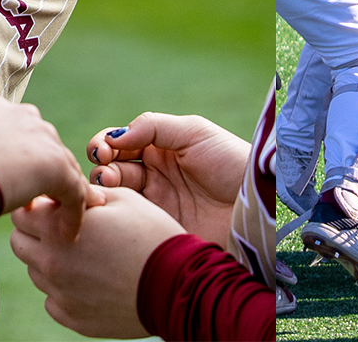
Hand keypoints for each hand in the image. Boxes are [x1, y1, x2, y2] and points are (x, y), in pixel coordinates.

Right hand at [0, 95, 88, 237]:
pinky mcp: (55, 167)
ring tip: (59, 221)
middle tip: (41, 201)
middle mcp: (21, 115)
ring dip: (62, 193)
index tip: (15, 180)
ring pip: (63, 166)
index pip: (18, 131)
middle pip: (45, 144)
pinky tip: (68, 235)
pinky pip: (74, 192)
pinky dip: (74, 214)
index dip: (19, 157)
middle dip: (43, 170)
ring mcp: (41, 138)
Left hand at [11, 187, 182, 339]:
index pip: (22, 211)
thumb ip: (82, 194)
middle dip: (37, 232)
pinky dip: (65, 289)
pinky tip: (92, 280)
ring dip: (51, 260)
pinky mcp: (72, 318)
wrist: (177, 284)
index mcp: (58, 228)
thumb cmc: (152, 234)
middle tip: (68, 229)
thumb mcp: (122, 199)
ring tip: (86, 256)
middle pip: (21, 243)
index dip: (39, 205)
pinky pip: (53, 300)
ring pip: (36, 272)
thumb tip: (63, 193)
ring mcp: (60, 294)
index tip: (57, 205)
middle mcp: (50, 263)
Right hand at [85, 112, 246, 248]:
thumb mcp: (194, 132)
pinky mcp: (158, 230)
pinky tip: (116, 211)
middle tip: (108, 177)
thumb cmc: (230, 161)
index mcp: (159, 148)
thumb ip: (153, 127)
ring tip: (112, 191)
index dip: (105, 144)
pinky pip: (128, 223)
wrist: (255, 204)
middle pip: (111, 170)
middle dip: (102, 169)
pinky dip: (115, 216)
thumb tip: (115, 137)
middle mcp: (153, 175)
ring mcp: (154, 203)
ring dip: (106, 191)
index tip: (102, 151)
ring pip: (116, 196)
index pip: (120, 143)